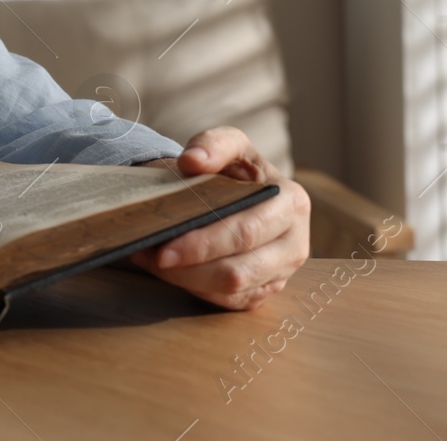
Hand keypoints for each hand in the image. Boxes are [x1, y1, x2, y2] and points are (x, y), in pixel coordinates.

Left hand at [129, 126, 309, 309]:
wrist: (242, 193)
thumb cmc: (236, 169)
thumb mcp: (230, 145)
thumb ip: (213, 144)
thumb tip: (193, 161)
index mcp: (291, 204)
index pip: (245, 233)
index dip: (203, 243)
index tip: (165, 244)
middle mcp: (295, 244)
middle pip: (237, 270)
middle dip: (189, 267)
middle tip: (150, 256)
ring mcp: (281, 273)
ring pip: (231, 290)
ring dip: (186, 279)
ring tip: (152, 260)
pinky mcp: (264, 291)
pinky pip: (228, 302)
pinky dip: (194, 288)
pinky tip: (168, 271)